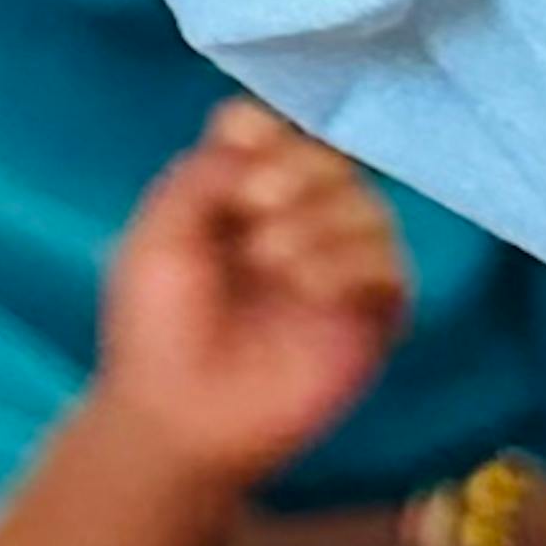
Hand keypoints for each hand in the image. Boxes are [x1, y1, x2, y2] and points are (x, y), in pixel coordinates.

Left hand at [88, 107, 412, 487]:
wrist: (174, 416)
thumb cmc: (155, 327)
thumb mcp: (158, 237)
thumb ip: (204, 175)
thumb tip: (258, 131)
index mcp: (244, 193)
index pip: (277, 131)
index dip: (267, 130)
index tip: (241, 145)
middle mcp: (299, 218)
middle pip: (331, 159)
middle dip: (297, 169)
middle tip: (255, 203)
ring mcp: (339, 264)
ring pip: (368, 209)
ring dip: (320, 221)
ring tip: (270, 260)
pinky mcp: (370, 314)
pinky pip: (389, 268)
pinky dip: (351, 265)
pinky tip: (308, 288)